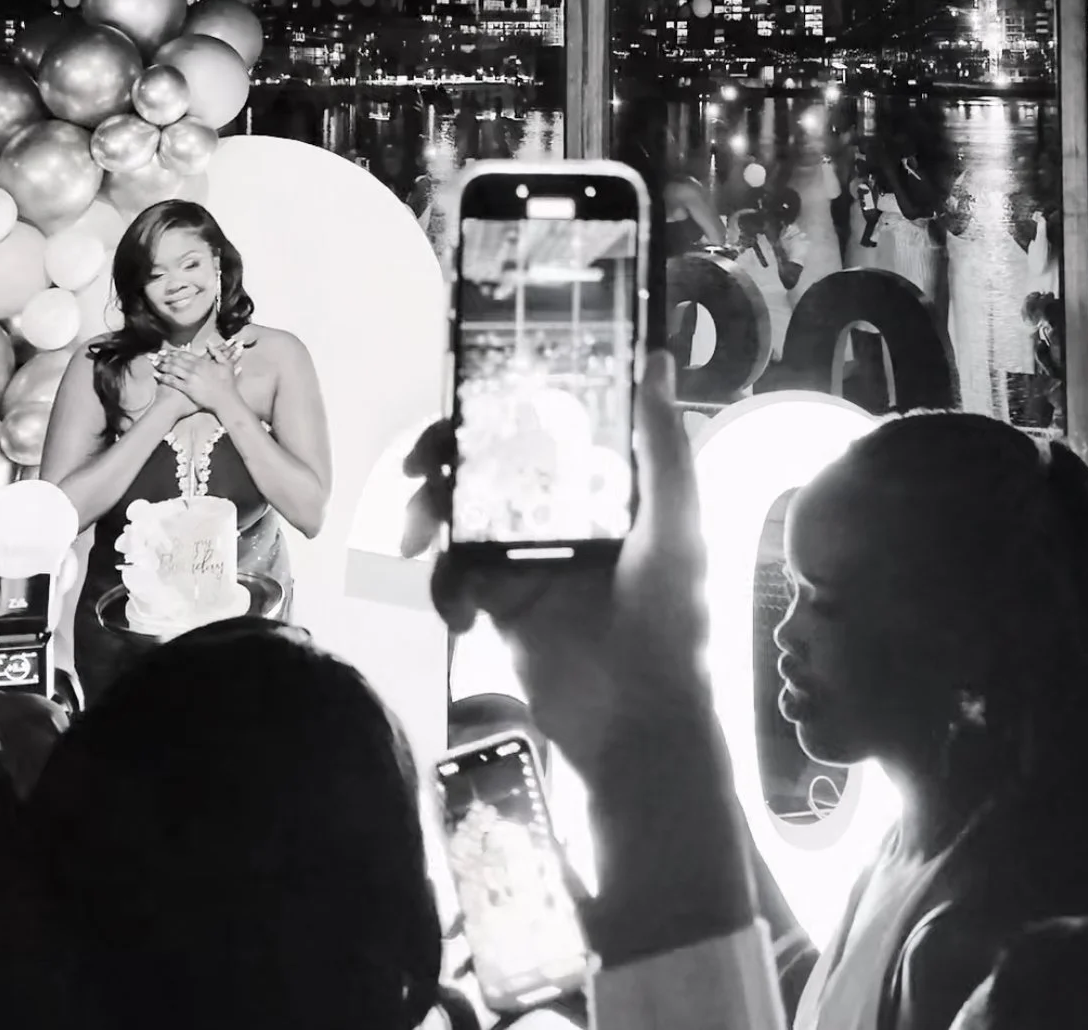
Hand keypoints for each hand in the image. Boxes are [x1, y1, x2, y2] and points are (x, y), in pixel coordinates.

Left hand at [153, 338, 246, 415]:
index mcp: (202, 362)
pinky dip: (163, 377)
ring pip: (172, 369)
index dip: (175, 352)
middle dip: (165, 357)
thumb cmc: (227, 383)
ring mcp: (189, 378)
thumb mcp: (226, 364)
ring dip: (162, 365)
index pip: (185, 354)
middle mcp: (193, 368)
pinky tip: (156, 375)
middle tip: (157, 355)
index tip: (167, 351)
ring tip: (155, 363)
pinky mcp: (186, 388)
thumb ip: (217, 353)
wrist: (225, 400)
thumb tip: (209, 343)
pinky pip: (172, 381)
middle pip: (176, 360)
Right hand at [401, 352, 711, 786]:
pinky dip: (443, 587)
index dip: (503, 404)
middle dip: (444, 456)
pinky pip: (454, 577)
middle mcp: (561, 511)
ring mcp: (526, 556)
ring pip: (460, 513)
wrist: (636, 725)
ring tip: (413, 535)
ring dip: (427, 515)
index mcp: (602, 485)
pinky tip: (459, 612)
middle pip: (488, 462)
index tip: (467, 395)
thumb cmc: (670, 621)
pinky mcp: (500, 603)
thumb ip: (660, 448)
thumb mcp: (675, 528)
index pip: (545, 425)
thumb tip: (656, 361)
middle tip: (418, 465)